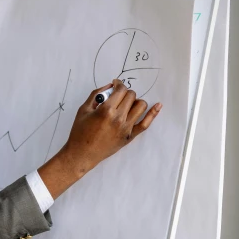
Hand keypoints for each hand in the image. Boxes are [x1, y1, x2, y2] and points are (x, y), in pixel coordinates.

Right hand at [38, 79, 161, 198]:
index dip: (119, 84)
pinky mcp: (129, 136)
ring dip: (135, 101)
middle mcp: (118, 118)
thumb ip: (96, 94)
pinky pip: (145, 124)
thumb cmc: (80, 132)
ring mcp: (126, 128)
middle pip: (131, 96)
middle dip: (125, 93)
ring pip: (141, 106)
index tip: (116, 84)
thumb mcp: (83, 109)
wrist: (82, 154)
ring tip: (127, 104)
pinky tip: (158, 106)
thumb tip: (109, 85)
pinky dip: (153, 114)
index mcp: (106, 110)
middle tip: (118, 96)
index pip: (121, 90)